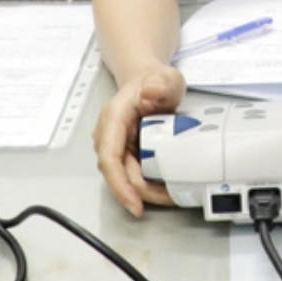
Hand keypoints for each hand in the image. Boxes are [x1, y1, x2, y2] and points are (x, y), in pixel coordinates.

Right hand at [92, 64, 184, 215]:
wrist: (150, 82)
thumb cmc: (155, 80)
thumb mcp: (165, 78)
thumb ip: (161, 83)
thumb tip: (150, 92)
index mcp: (114, 119)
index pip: (110, 158)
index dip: (120, 184)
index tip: (135, 203)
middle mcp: (110, 136)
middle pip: (119, 174)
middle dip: (141, 193)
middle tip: (168, 199)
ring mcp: (118, 146)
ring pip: (127, 177)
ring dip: (146, 191)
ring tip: (171, 196)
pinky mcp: (127, 153)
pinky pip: (135, 173)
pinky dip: (150, 182)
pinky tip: (166, 187)